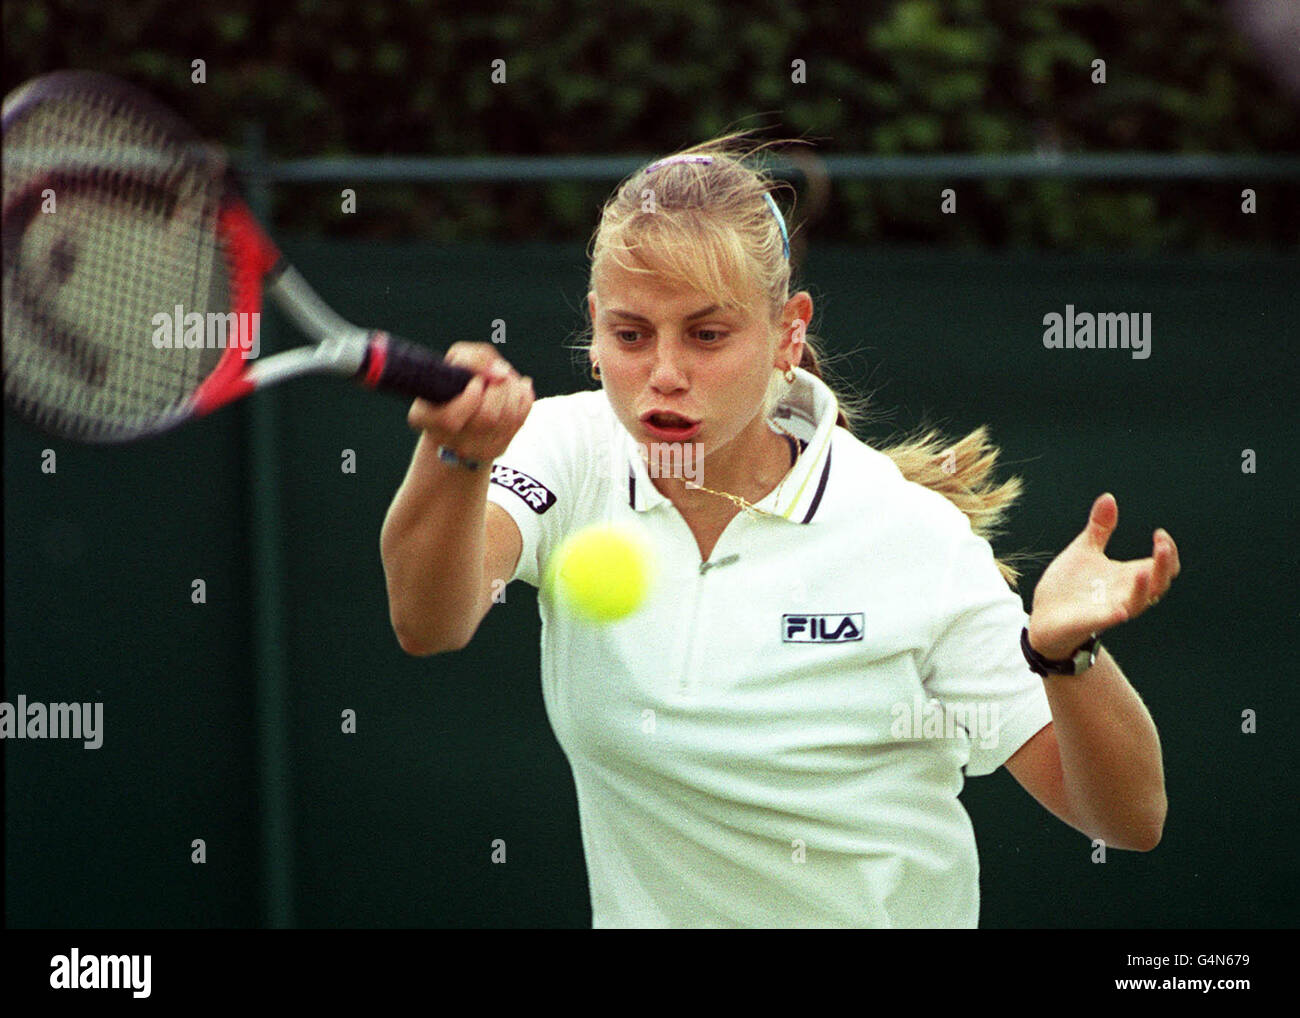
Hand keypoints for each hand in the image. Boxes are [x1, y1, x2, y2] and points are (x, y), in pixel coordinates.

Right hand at [406, 342, 533, 464]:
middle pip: (486, 418)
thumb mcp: (456, 359)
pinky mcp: (497, 448)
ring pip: (506, 418)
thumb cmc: (457, 379)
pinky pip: (519, 420)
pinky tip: (517, 387)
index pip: (450, 419)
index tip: (477, 381)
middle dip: (499, 387)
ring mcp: (474, 449)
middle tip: (497, 373)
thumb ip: (475, 358)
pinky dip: (523, 397)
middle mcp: (447, 439)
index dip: (470, 398)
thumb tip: (500, 372)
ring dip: (512, 389)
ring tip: (507, 377)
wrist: (465, 409)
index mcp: (425, 417)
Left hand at [1028, 493, 1180, 659]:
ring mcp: (1110, 609)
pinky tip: (1120, 610)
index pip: (1162, 567)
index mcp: (1127, 575)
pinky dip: (1115, 615)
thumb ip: (1099, 528)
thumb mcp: (1084, 550)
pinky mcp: (1091, 622)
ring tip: (1144, 569)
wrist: (1044, 615)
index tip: (1160, 533)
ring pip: (1139, 603)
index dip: (1168, 552)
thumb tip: (1109, 497)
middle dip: (1164, 565)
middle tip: (1162, 545)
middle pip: (1159, 583)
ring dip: (1144, 588)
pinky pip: (1108, 621)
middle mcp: (1125, 593)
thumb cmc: (1069, 586)